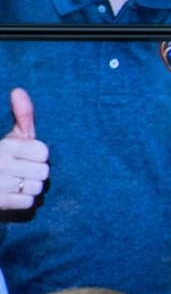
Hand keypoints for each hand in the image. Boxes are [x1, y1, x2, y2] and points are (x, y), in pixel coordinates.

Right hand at [0, 88, 48, 210]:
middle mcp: (0, 164)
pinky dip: (24, 200)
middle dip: (36, 172)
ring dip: (31, 187)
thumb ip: (22, 115)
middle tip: (23, 170)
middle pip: (43, 172)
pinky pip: (29, 203)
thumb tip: (18, 90)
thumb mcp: (13, 135)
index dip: (38, 155)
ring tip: (18, 181)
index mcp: (4, 146)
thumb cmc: (3, 155)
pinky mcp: (0, 202)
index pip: (43, 152)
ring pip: (37, 188)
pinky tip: (14, 193)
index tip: (27, 155)